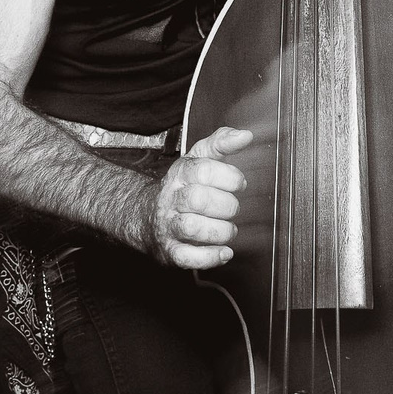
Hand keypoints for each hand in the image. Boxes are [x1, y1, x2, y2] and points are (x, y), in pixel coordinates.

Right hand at [148, 125, 251, 268]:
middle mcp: (172, 199)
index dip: (228, 176)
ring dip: (220, 231)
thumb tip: (245, 135)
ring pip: (193, 228)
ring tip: (230, 229)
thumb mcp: (197, 160)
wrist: (147, 217)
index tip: (239, 183)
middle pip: (198, 199)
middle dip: (226, 205)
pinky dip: (210, 257)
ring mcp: (169, 226)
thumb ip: (220, 144)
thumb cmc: (181, 187)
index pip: (203, 170)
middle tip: (233, 208)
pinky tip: (224, 252)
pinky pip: (188, 258)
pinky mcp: (171, 251)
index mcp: (180, 174)